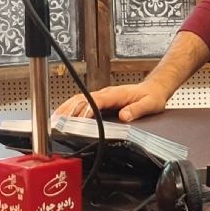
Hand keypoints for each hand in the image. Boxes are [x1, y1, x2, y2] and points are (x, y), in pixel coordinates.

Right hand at [54, 81, 169, 122]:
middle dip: (69, 109)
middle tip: (57, 122)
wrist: (155, 88)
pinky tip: (63, 115)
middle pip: (83, 99)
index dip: (86, 109)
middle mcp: (106, 93)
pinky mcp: (101, 99)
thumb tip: (124, 116)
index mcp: (117, 94)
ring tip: (54, 120)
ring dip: (66, 108)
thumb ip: (137, 110)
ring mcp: (102, 95)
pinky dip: (71, 107)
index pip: (97, 101)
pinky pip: (82, 101)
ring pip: (80, 99)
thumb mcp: (150, 104)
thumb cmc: (152, 97)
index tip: (76, 119)